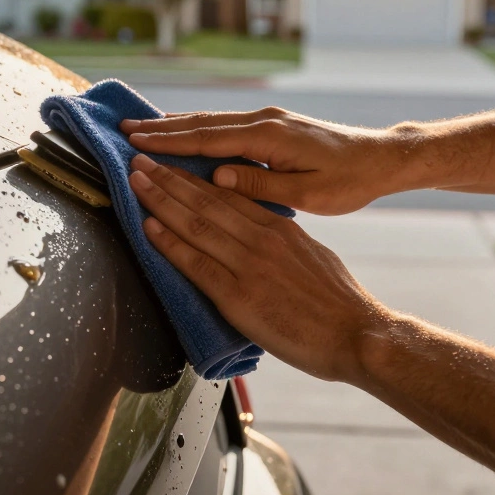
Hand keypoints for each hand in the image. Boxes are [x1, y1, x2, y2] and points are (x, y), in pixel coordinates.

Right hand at [121, 107, 396, 214]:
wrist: (381, 158)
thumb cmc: (348, 181)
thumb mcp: (307, 193)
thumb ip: (260, 185)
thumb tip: (217, 178)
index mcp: (268, 136)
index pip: (206, 140)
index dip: (167, 143)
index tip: (134, 143)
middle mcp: (264, 121)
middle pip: (202, 124)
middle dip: (161, 128)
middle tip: (123, 130)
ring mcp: (269, 120)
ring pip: (212, 121)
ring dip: (176, 125)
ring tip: (143, 128)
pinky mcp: (274, 126)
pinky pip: (226, 125)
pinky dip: (199, 128)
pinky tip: (184, 132)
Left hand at [126, 154, 390, 382]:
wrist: (359, 335)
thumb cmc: (340, 304)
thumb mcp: (313, 257)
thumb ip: (284, 243)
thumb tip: (268, 239)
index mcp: (280, 228)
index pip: (228, 195)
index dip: (193, 178)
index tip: (170, 163)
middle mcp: (262, 239)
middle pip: (206, 200)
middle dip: (168, 178)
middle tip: (139, 159)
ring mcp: (250, 266)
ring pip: (196, 224)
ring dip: (160, 201)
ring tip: (135, 181)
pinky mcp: (240, 297)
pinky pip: (197, 264)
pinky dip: (169, 243)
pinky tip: (148, 227)